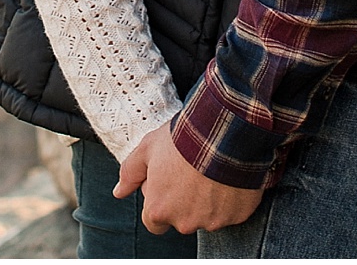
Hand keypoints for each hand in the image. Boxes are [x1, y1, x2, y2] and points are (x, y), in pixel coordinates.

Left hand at [113, 124, 263, 234]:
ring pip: (207, 216)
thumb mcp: (147, 149)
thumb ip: (130, 173)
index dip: (159, 202)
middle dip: (184, 201)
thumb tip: (118, 192)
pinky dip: (230, 198)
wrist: (223, 133)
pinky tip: (228, 174)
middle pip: (180, 218)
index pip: (153, 222)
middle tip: (190, 172)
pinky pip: (231, 211)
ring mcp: (213, 220)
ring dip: (207, 199)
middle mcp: (185, 222)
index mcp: (159, 210)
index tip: (168, 184)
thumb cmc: (181, 140)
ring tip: (210, 169)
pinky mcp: (238, 215)